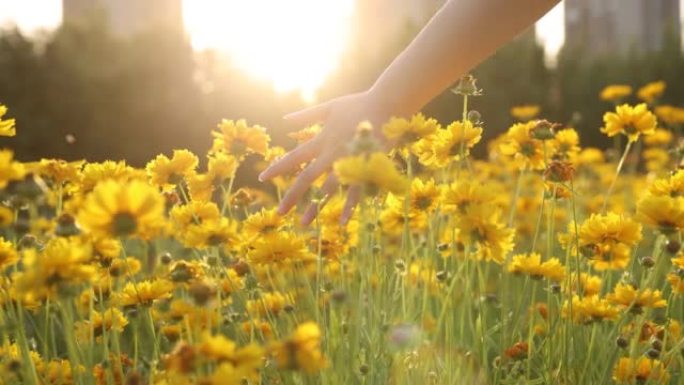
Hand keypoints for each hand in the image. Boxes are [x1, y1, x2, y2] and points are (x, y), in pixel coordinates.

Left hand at [258, 90, 392, 224]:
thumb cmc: (359, 104)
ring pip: (328, 189)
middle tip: (279, 213)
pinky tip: (341, 222)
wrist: (387, 104)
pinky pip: (355, 191)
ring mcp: (348, 162)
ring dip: (315, 207)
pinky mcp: (366, 167)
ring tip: (303, 223)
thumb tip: (285, 120)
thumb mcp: (330, 107)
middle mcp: (331, 153)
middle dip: (292, 195)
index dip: (277, 168)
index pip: (294, 157)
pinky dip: (348, 207)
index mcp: (321, 140)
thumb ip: (307, 115)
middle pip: (306, 178)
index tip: (262, 178)